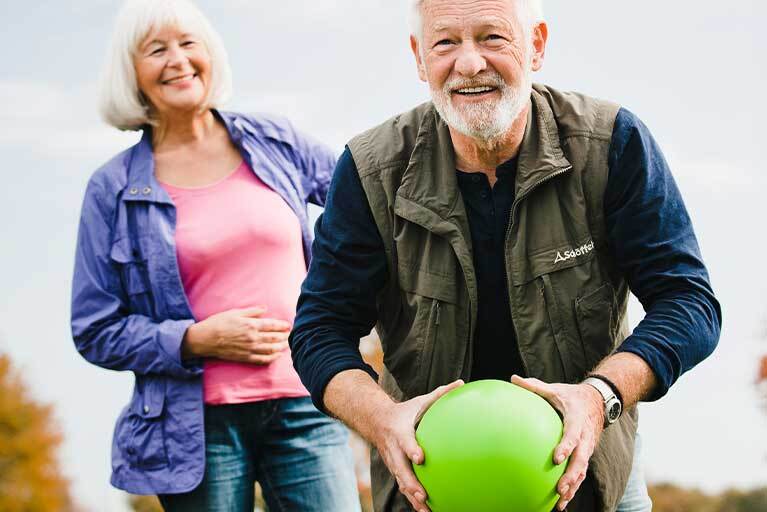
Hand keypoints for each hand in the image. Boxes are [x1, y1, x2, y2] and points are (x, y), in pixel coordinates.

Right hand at [182, 307, 290, 363]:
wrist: (205, 339)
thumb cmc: (219, 323)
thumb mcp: (235, 312)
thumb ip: (252, 311)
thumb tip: (265, 308)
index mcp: (251, 325)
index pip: (272, 325)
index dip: (282, 325)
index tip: (289, 325)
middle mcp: (253, 338)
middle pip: (274, 338)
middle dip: (285, 336)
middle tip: (291, 334)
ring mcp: (250, 349)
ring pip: (271, 349)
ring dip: (281, 347)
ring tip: (287, 344)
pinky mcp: (245, 358)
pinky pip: (262, 359)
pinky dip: (272, 358)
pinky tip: (277, 356)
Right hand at [372, 380, 463, 511]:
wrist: (376, 421)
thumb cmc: (404, 412)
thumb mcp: (419, 401)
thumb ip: (440, 394)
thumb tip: (461, 383)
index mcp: (400, 432)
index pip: (405, 442)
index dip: (411, 450)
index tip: (420, 458)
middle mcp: (394, 450)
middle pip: (401, 469)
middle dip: (410, 482)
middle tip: (423, 493)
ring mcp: (393, 462)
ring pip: (401, 482)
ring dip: (412, 496)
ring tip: (425, 509)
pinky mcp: (395, 470)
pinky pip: (403, 486)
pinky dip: (412, 499)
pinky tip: (426, 511)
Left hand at [511, 375, 604, 510]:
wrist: (597, 401)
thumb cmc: (570, 396)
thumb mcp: (554, 388)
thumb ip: (534, 386)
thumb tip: (513, 378)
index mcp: (577, 419)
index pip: (573, 435)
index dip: (566, 446)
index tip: (556, 458)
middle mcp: (585, 436)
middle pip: (582, 459)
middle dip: (572, 475)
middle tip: (560, 487)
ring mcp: (587, 447)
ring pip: (583, 470)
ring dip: (573, 486)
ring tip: (561, 501)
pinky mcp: (586, 454)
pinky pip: (581, 473)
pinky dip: (574, 487)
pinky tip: (562, 501)